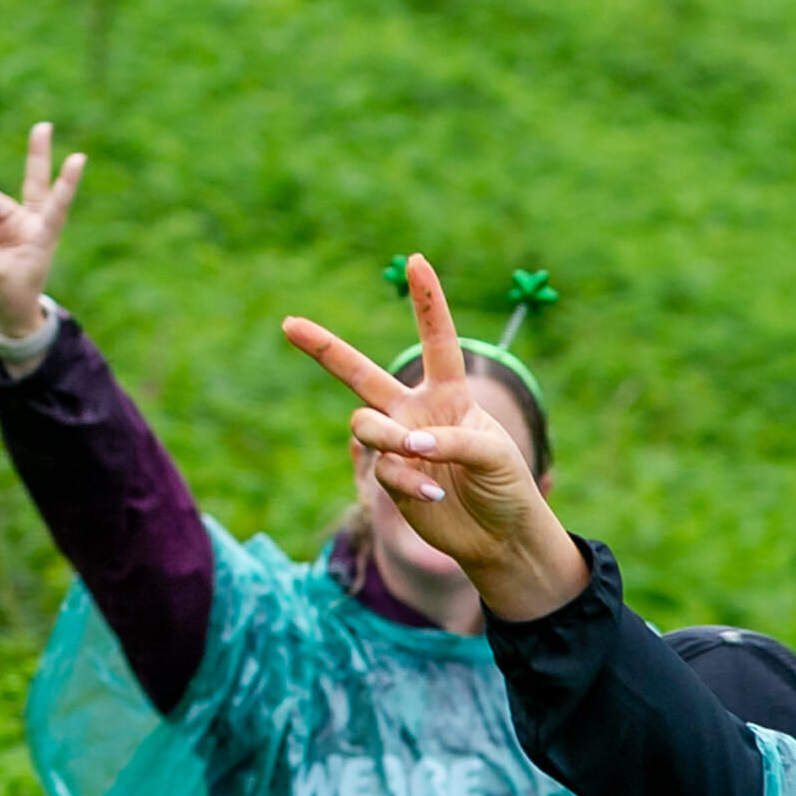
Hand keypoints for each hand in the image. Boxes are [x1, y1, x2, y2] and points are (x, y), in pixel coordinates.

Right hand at [0, 124, 85, 356]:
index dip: (67, 182)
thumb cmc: (11, 298)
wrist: (6, 312)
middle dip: (37, 155)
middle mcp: (30, 224)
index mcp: (42, 236)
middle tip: (45, 125)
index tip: (80, 158)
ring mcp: (12, 222)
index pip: (57, 205)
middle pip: (33, 184)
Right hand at [281, 254, 585, 619]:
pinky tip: (434, 492)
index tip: (417, 260)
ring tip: (416, 451)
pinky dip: (408, 480)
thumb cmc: (506, 486)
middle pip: (361, 374)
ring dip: (389, 437)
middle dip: (324, 349)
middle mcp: (416, 412)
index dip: (428, 302)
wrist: (500, 536)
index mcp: (450, 395)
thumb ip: (453, 439)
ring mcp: (399, 446)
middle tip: (288, 324)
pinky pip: (383, 468)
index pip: (438, 341)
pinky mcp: (391, 480)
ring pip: (366, 425)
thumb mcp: (495, 454)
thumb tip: (409, 442)